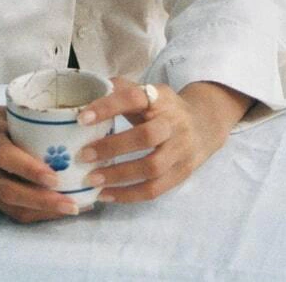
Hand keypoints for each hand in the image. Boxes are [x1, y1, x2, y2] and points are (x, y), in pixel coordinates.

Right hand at [0, 105, 90, 222]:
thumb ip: (23, 121)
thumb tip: (63, 121)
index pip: (5, 156)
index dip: (30, 169)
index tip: (55, 177)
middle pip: (8, 190)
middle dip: (42, 201)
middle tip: (71, 205)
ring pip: (9, 206)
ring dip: (41, 212)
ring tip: (71, 210)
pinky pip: (7, 211)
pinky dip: (33, 213)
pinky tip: (54, 212)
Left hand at [75, 77, 244, 203]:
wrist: (204, 123)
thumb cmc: (161, 108)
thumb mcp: (145, 92)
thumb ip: (118, 91)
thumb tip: (83, 96)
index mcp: (159, 97)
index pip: (134, 98)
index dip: (108, 106)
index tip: (82, 118)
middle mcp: (174, 122)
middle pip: (146, 136)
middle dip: (113, 147)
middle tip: (83, 155)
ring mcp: (181, 149)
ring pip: (152, 167)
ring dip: (119, 176)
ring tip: (91, 180)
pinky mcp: (183, 173)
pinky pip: (156, 189)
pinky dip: (129, 195)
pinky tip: (106, 194)